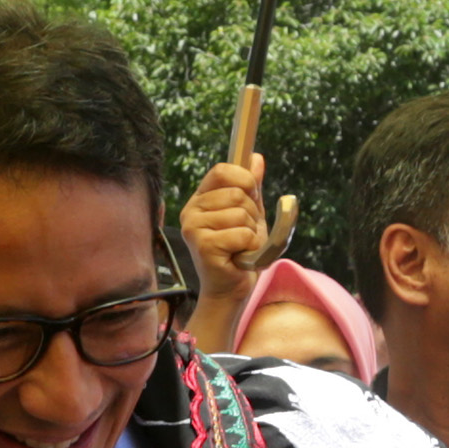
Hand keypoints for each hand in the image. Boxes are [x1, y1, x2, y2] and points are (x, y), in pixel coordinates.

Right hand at [178, 149, 297, 344]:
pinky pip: (241, 234)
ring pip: (240, 214)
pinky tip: (237, 257)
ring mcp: (194, 228)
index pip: (222, 171)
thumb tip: (256, 158)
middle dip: (251, 215)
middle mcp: (191, 211)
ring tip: (239, 248)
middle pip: (236, 194)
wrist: (231, 289)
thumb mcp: (249, 214)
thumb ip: (252, 188)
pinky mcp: (203, 246)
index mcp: (200, 199)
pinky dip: (249, 247)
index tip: (252, 195)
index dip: (243, 179)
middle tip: (243, 235)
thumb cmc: (240, 251)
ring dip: (251, 234)